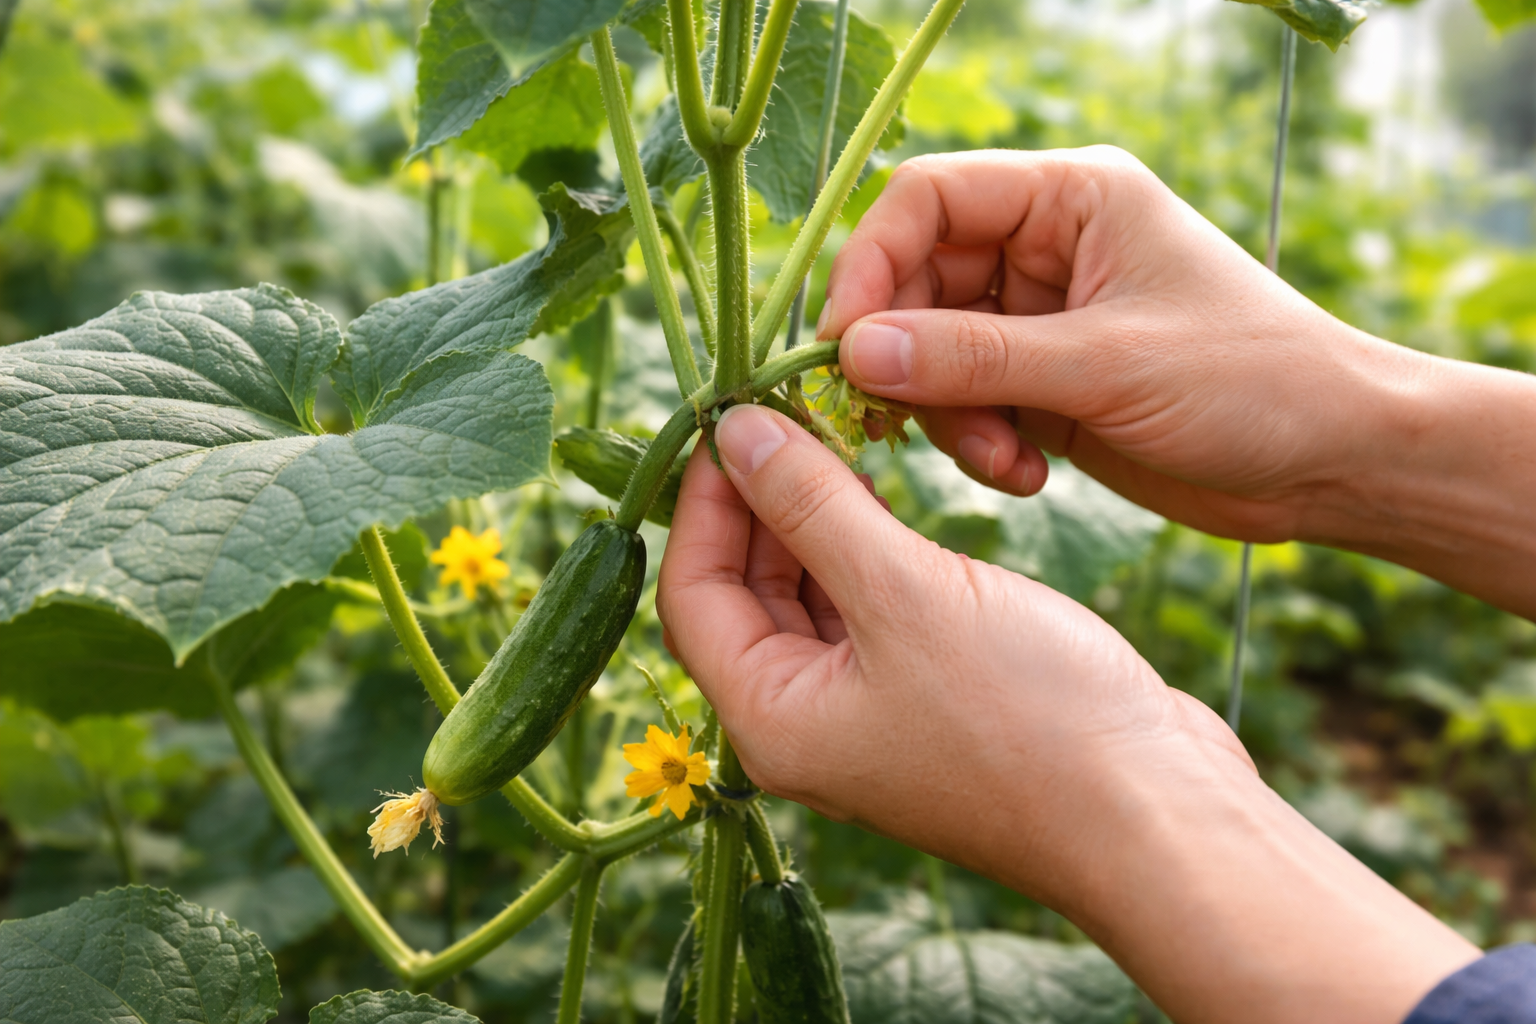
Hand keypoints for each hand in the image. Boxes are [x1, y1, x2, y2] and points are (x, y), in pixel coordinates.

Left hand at [658, 402, 1477, 1023]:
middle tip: (786, 409)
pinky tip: (878, 496)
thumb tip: (735, 433)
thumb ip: (812, 508)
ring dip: (812, 519)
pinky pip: (866, 611)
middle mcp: (805, 726)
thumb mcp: (905, 593)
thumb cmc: (1030, 715)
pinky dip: (863, 550)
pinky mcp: (924, 700)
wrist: (1159, 815)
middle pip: (744, 593)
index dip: (704, 499)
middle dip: (758, 501)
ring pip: (807, 597)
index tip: (734, 415)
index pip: (692, 593)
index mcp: (772, 721)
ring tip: (831, 433)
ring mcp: (867, 716)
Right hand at [818, 146, 1535, 616]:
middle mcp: (1045, 250)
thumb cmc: (1251, 381)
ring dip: (945, 416)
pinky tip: (1027, 477)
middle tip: (899, 423)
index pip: (927, 200)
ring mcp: (1041, 321)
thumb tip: (852, 352)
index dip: (871, 265)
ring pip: (931, 355)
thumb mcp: (1106, 365)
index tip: (842, 345)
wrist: (1334, 462)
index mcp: (1069, 199)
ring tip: (1000, 461)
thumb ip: (974, 359)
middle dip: (907, 359)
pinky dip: (977, 444)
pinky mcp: (1044, 387)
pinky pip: (966, 406)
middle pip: (915, 284)